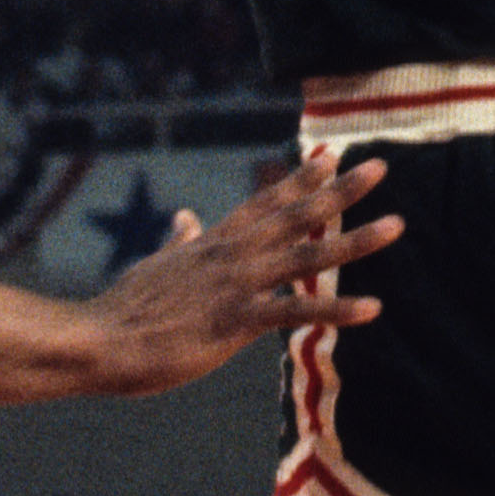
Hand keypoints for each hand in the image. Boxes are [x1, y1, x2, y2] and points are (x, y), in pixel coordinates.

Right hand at [88, 155, 398, 393]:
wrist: (98, 340)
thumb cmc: (124, 310)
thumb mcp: (154, 265)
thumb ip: (178, 242)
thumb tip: (186, 219)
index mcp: (214, 242)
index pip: (265, 200)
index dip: (300, 177)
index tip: (331, 155)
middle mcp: (232, 254)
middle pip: (297, 216)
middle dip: (341, 191)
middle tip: (380, 168)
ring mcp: (236, 285)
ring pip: (308, 257)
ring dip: (355, 242)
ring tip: (396, 226)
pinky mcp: (235, 322)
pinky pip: (296, 314)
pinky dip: (336, 311)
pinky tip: (372, 309)